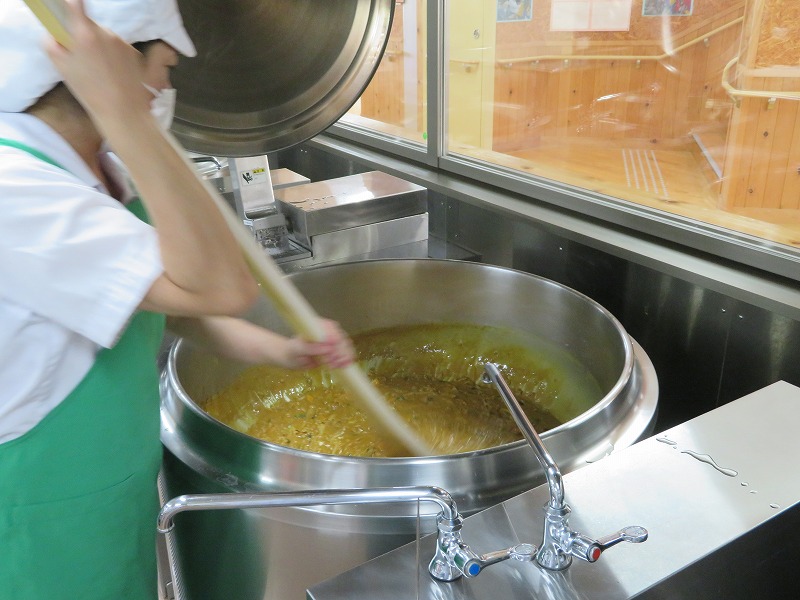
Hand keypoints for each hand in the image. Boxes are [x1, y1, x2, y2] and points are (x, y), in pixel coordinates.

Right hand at [43, 0, 150, 127]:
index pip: (76, 5)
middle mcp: (107, 33)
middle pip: (90, 26)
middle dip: (84, 36)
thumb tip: (53, 32)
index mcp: (86, 34)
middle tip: (83, 58)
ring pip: (105, 38)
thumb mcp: (61, 67)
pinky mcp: (135, 53)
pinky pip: (119, 48)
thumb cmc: (89, 91)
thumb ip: (51, 43)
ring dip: (100, 47)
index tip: (69, 6)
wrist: (124, 111)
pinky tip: (113, 74)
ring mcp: (123, 43)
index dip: (71, 4)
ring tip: (100, 71)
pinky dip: (114, 56)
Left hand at [282, 320, 354, 369]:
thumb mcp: (298, 349)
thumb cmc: (292, 351)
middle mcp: (327, 331)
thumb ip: (311, 348)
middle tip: (333, 361)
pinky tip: (344, 365)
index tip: (332, 351)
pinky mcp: (335, 351)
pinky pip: (345, 353)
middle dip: (340, 350)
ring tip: (335, 365)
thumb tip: (329, 348)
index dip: (335, 339)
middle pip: (341, 337)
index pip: (332, 328)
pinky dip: (347, 359)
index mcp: (318, 325)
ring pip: (345, 345)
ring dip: (344, 356)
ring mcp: (332, 341)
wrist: (290, 358)